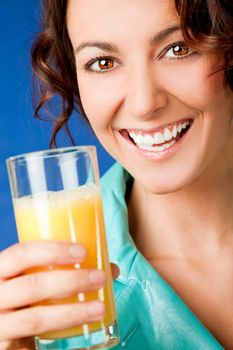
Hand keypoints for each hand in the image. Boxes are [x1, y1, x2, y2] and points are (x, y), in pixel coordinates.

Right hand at [0, 241, 118, 347]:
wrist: (4, 332)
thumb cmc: (23, 298)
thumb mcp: (35, 279)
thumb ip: (63, 271)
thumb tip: (110, 268)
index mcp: (1, 270)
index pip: (21, 253)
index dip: (51, 251)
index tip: (82, 252)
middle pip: (31, 285)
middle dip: (70, 281)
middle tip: (99, 278)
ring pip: (35, 318)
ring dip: (72, 312)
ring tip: (99, 307)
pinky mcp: (5, 344)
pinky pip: (34, 344)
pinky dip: (62, 335)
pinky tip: (86, 337)